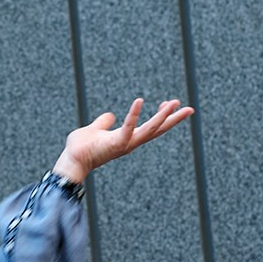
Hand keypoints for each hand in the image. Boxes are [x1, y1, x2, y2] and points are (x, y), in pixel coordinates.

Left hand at [53, 98, 193, 183]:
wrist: (71, 160)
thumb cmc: (81, 148)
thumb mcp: (95, 129)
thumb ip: (103, 122)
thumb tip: (110, 116)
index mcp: (127, 138)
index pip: (150, 127)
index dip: (162, 116)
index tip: (171, 103)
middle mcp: (130, 142)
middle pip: (157, 130)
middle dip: (174, 119)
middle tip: (191, 109)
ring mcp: (125, 144)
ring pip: (150, 129)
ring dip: (163, 117)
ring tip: (174, 103)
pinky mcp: (116, 143)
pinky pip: (128, 127)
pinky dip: (134, 115)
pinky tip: (140, 101)